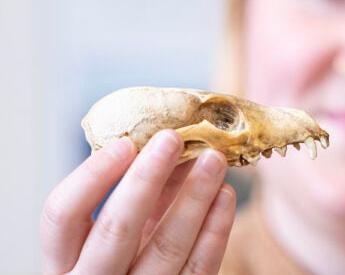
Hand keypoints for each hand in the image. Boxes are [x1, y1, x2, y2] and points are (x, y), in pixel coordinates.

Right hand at [41, 130, 235, 273]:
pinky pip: (198, 268)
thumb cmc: (125, 260)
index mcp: (64, 260)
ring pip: (166, 248)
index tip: (125, 143)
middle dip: (146, 179)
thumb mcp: (113, 234)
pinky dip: (215, 230)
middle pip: (117, 229)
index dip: (92, 176)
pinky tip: (224, 196)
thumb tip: (164, 143)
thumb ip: (131, 198)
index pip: (62, 215)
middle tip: (173, 139)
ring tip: (213, 160)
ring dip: (193, 197)